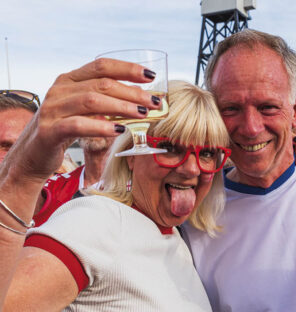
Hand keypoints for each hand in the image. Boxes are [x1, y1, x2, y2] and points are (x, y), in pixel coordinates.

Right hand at [3, 58, 160, 182]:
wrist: (34, 155)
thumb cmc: (64, 130)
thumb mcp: (84, 111)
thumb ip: (105, 102)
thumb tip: (141, 99)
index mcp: (69, 80)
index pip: (101, 66)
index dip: (127, 69)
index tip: (151, 76)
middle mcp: (60, 90)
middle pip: (102, 84)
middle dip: (132, 92)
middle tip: (154, 102)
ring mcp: (53, 108)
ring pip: (92, 101)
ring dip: (122, 107)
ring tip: (142, 114)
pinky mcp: (50, 130)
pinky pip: (79, 124)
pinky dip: (102, 126)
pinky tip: (120, 130)